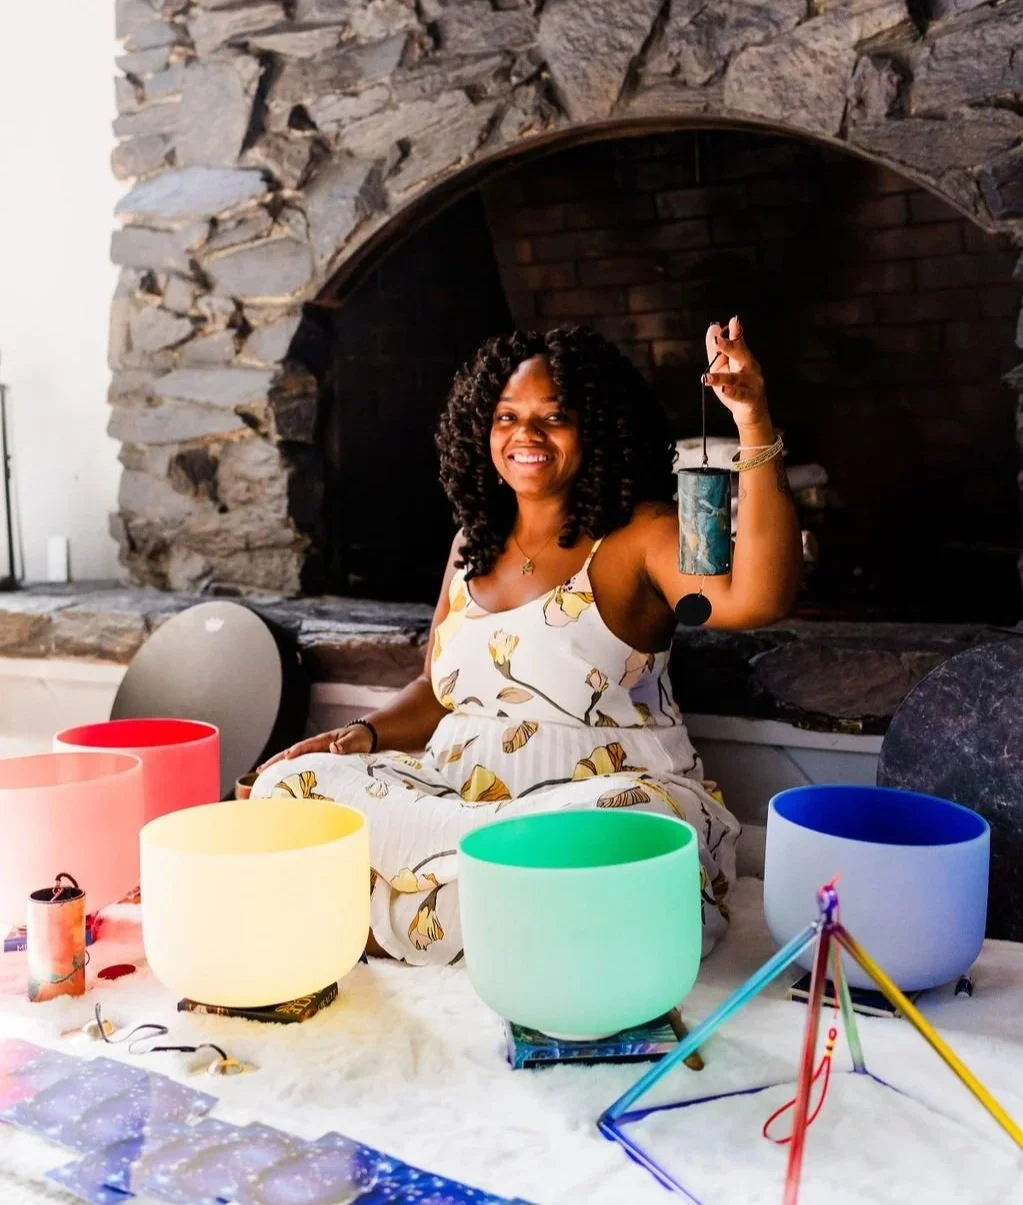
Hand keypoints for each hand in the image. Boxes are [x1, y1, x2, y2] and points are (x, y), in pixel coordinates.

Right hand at [257, 723, 373, 772]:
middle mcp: (315, 745)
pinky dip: (286, 768)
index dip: (297, 750)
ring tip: (261, 773)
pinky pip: (298, 763)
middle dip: (277, 759)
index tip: (287, 757)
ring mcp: (314, 751)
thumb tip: (335, 747)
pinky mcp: (315, 758)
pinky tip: (276, 776)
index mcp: (325, 740)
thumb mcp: (356, 740)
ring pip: (292, 757)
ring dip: (277, 764)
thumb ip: (347, 744)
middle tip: (261, 769)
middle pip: (293, 751)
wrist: (363, 736)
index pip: (307, 745)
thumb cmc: (360, 738)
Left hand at [702, 316, 767, 428]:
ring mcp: (752, 383)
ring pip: (735, 378)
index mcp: (743, 357)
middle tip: (718, 340)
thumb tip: (713, 328)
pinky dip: (732, 392)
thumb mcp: (722, 367)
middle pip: (741, 355)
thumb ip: (716, 350)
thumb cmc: (736, 387)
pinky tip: (724, 389)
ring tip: (708, 376)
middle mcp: (750, 367)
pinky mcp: (751, 398)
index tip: (733, 321)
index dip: (736, 332)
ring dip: (721, 377)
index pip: (739, 342)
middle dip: (731, 347)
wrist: (751, 413)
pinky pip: (740, 395)